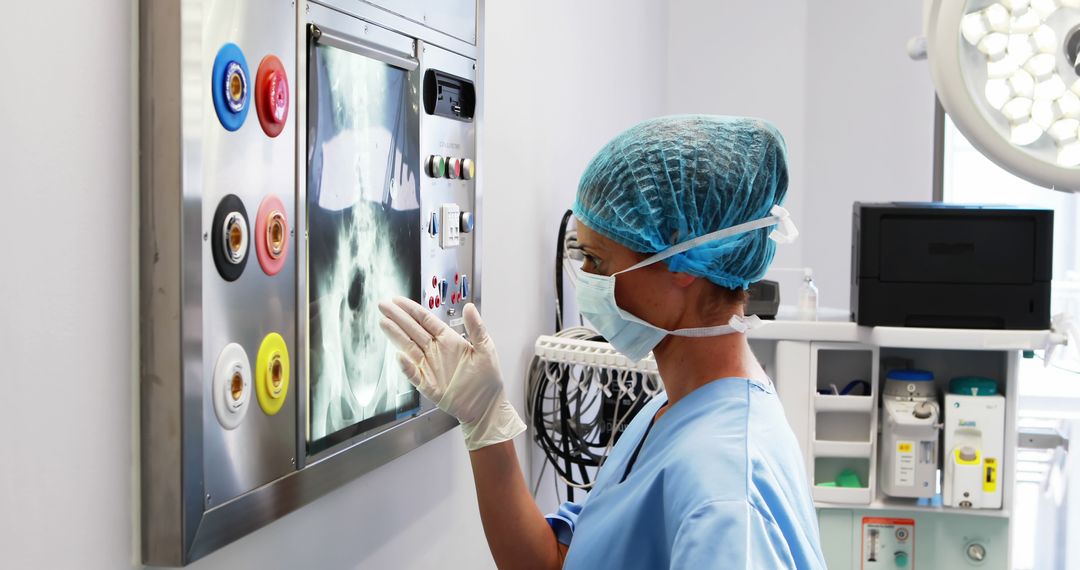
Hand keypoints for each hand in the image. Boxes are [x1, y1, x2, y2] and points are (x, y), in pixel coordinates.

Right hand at [378, 297, 525, 450]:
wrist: (486, 406)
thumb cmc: (487, 378)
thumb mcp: (486, 349)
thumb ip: (476, 328)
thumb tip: (470, 306)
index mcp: (448, 340)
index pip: (426, 320)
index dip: (411, 310)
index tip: (397, 300)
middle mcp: (436, 351)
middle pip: (413, 330)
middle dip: (398, 318)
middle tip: (383, 305)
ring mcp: (430, 367)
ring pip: (409, 348)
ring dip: (396, 336)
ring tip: (384, 323)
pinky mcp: (427, 385)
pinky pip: (413, 373)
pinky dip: (406, 366)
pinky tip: (399, 356)